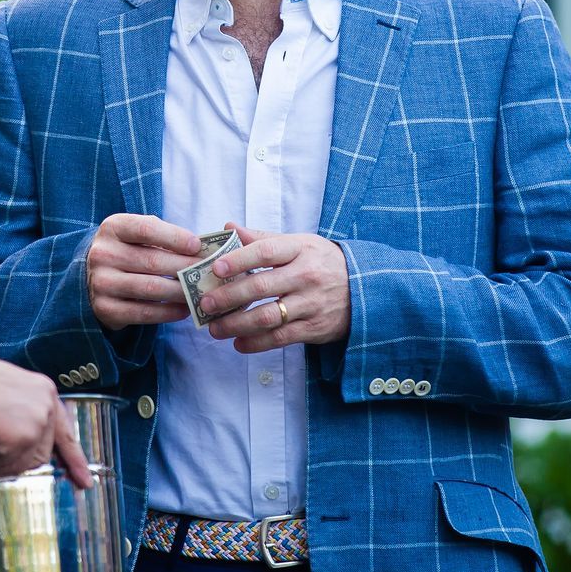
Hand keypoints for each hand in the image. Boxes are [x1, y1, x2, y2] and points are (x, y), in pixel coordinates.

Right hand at [0, 357, 92, 487]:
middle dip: (13, 462)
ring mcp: (39, 421)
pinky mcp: (26, 437)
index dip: (75, 458)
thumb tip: (23, 455)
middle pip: (41, 454)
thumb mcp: (5, 395)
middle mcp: (47, 404)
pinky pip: (9, 465)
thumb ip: (21, 416)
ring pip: (25, 463)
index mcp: (44, 391)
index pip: (65, 431)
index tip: (84, 480)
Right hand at [85, 213, 201, 330]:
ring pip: (151, 288)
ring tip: (200, 293)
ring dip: (180, 291)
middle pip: (153, 261)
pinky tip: (184, 309)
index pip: (146, 229)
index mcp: (113, 228)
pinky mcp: (105, 308)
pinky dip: (168, 312)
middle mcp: (103, 254)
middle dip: (185, 267)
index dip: (174, 237)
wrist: (91, 276)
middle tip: (208, 273)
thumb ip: (163, 236)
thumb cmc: (127, 251)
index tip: (197, 246)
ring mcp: (101, 282)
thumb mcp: (137, 235)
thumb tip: (201, 249)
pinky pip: (143, 312)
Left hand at [199, 226, 350, 352]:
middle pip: (261, 286)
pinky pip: (280, 338)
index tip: (215, 268)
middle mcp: (306, 275)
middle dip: (229, 297)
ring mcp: (311, 303)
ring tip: (215, 328)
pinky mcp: (314, 328)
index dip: (238, 259)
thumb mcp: (299, 243)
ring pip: (267, 316)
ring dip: (236, 324)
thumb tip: (228, 228)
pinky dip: (256, 343)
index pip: (266, 251)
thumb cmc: (322, 262)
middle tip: (205, 304)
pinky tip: (238, 343)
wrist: (365, 288)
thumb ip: (263, 239)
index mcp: (300, 249)